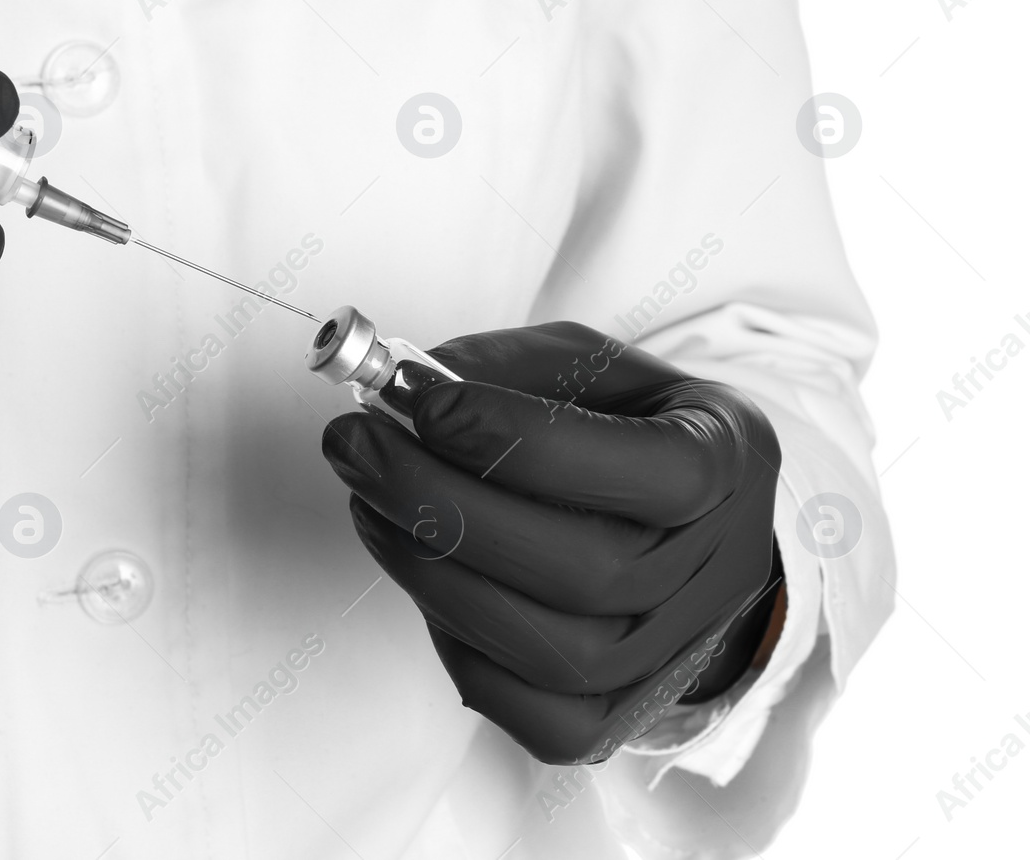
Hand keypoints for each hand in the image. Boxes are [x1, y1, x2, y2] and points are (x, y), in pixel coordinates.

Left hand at [322, 322, 782, 764]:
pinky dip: (459, 646)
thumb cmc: (616, 431)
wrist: (674, 527)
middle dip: (445, 505)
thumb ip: (505, 368)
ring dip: (432, 571)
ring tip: (368, 503)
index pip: (656, 472)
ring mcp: (671, 659)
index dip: (527, 443)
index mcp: (728, 462)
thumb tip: (407, 389)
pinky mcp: (614, 718)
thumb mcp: (585, 366)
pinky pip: (530, 713)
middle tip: (356, 446)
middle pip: (586, 573)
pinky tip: (422, 573)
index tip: (423, 405)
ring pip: (551, 653)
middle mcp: (717, 573)